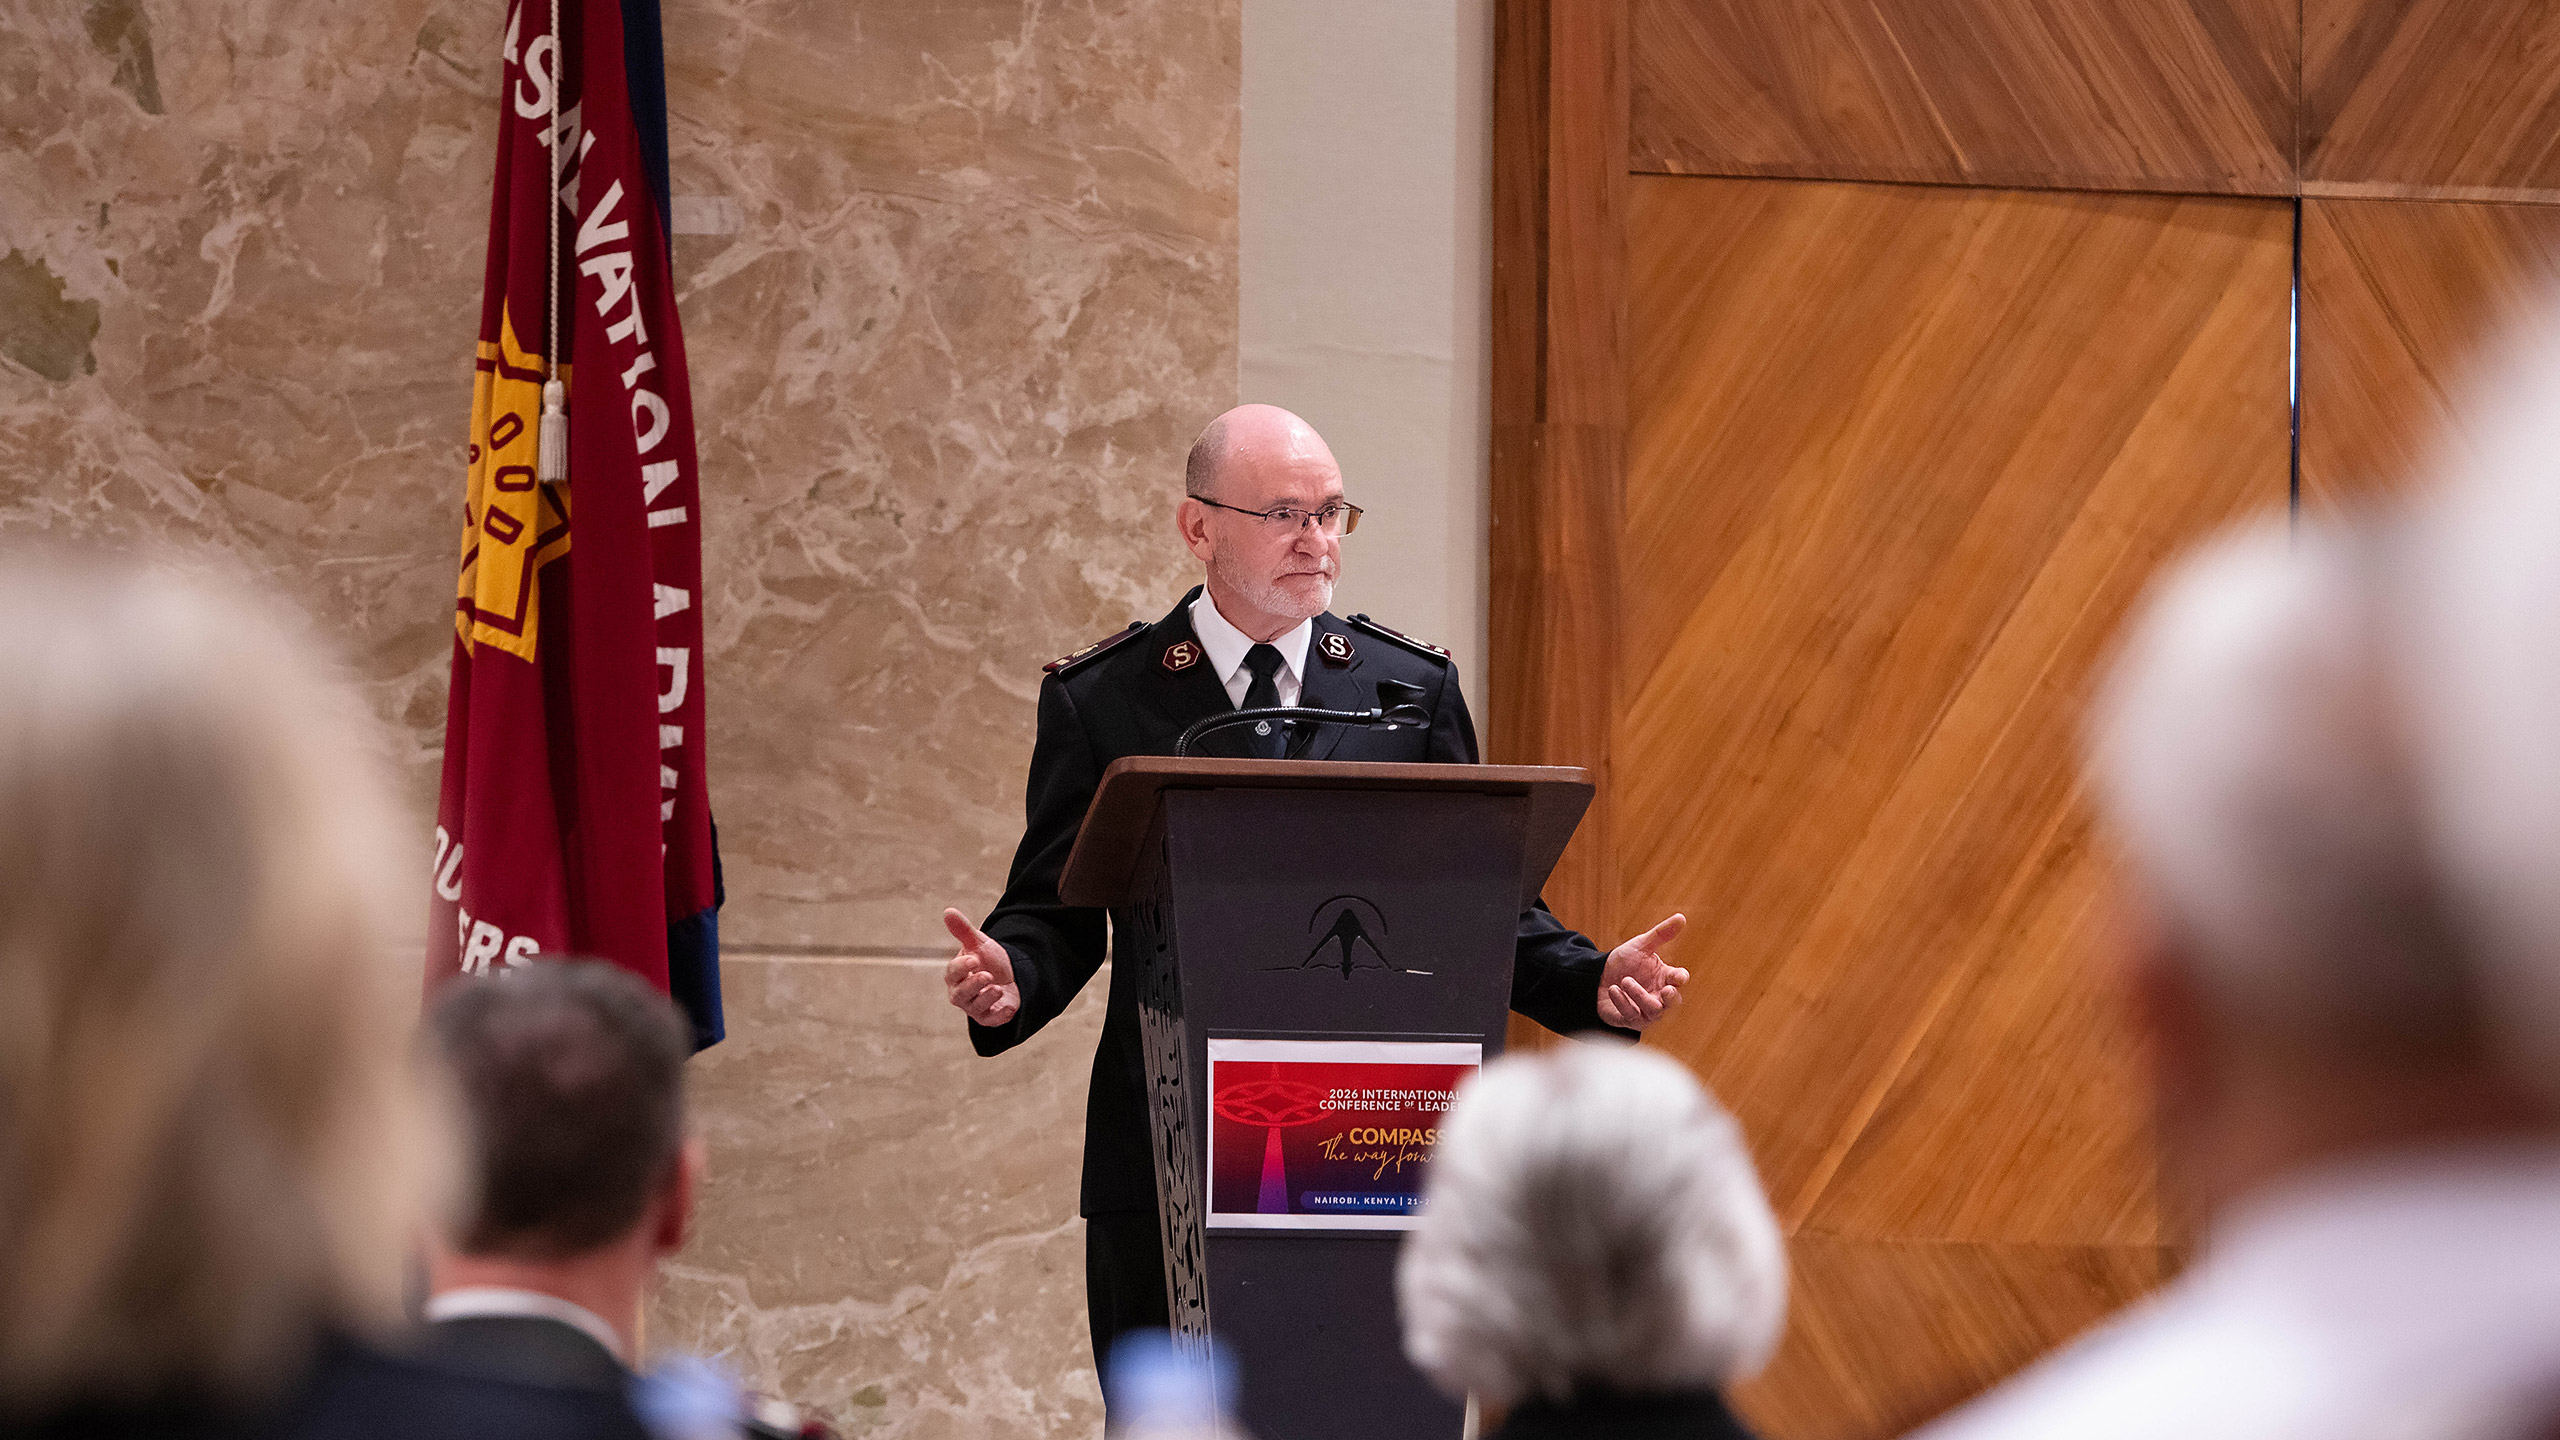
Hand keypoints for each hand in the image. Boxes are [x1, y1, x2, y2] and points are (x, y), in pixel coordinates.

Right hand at [942, 908, 1019, 1025]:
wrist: (1009, 974)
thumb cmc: (987, 959)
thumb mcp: (978, 943)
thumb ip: (963, 930)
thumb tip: (948, 911)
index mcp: (956, 975)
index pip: (953, 973)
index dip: (961, 967)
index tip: (974, 958)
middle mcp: (962, 993)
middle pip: (960, 994)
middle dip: (973, 985)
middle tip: (987, 975)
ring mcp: (976, 1007)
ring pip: (975, 1008)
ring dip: (986, 998)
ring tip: (998, 987)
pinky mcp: (991, 1016)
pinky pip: (992, 1020)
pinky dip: (1000, 1015)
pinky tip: (1009, 1007)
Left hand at [1597, 913, 1688, 1031]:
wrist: (1597, 976)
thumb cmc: (1624, 962)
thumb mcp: (1641, 945)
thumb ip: (1661, 934)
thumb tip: (1681, 917)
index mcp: (1665, 978)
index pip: (1679, 980)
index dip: (1680, 978)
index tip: (1679, 977)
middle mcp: (1659, 996)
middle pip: (1673, 1002)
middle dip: (1671, 998)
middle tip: (1667, 990)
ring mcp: (1646, 1011)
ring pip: (1652, 1010)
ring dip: (1640, 996)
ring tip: (1625, 981)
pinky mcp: (1629, 1020)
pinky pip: (1630, 1015)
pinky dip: (1623, 1002)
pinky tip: (1614, 989)